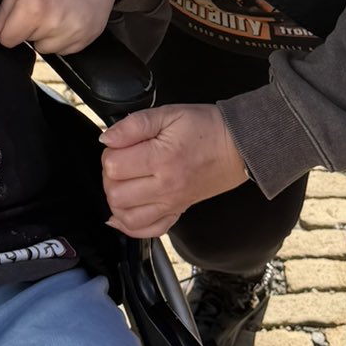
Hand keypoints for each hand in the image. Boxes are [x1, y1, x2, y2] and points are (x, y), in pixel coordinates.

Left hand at [0, 0, 132, 54]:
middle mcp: (55, 24)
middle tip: (45, 1)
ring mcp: (76, 31)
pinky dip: (66, 36)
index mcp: (34, 7)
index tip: (21, 12)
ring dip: (49, 34)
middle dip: (31, 27)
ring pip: (48, 48)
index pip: (8, 40)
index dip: (11, 27)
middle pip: (29, 42)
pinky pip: (68, 49)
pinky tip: (72, 13)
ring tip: (59, 7)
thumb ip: (4, 11)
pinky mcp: (91, 35)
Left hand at [100, 103, 246, 238]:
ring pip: (126, 217)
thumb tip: (107, 138)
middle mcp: (166, 186)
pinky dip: (130, 226)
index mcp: (162, 159)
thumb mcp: (169, 113)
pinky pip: (148, 232)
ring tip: (124, 183)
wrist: (238, 146)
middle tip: (122, 162)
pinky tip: (125, 211)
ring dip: (117, 201)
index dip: (110, 152)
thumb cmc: (206, 128)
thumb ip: (134, 125)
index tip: (120, 145)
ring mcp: (172, 203)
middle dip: (110, 177)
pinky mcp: (177, 212)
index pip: (114, 166)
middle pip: (116, 194)